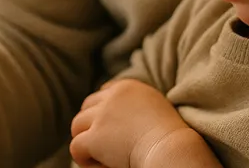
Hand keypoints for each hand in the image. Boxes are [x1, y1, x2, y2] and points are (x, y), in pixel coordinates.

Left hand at [69, 79, 196, 167]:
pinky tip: (103, 166)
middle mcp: (112, 96)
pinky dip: (86, 160)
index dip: (102, 113)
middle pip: (86, 107)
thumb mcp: (155, 108)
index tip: (110, 129)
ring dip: (86, 142)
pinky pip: (76, 147)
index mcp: (127, 87)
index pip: (103, 94)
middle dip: (90, 125)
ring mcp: (102, 115)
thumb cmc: (170, 137)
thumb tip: (118, 121)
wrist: (171, 149)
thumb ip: (136, 105)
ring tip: (103, 158)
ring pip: (77, 126)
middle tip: (102, 145)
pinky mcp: (95, 136)